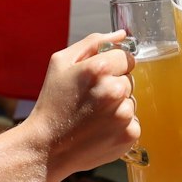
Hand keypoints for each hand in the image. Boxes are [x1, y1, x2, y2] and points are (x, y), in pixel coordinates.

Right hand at [24, 31, 138, 181]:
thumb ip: (94, 42)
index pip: (127, 57)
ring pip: (131, 102)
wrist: (47, 147)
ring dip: (117, 107)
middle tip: (90, 100)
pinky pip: (133, 122)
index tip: (97, 79)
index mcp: (100, 68)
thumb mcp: (62, 63)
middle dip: (114, 86)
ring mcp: (124, 115)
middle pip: (129, 80)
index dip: (112, 66)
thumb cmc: (53, 102)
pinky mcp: (128, 135)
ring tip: (93, 117)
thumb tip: (122, 34)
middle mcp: (115, 90)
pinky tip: (100, 130)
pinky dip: (120, 126)